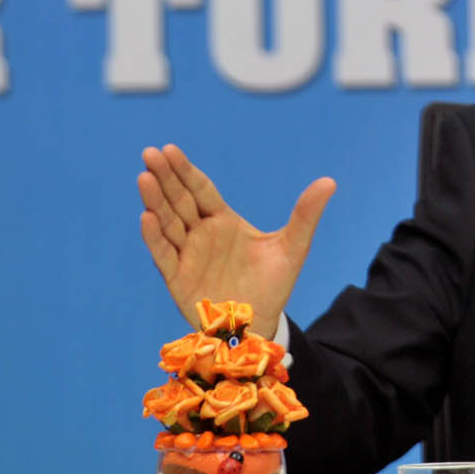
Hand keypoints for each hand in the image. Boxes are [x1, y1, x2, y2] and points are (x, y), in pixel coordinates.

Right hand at [138, 143, 335, 337]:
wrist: (259, 324)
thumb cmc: (272, 284)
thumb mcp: (293, 247)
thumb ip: (306, 215)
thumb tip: (330, 181)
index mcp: (223, 220)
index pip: (201, 189)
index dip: (186, 170)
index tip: (171, 149)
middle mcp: (201, 233)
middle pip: (179, 200)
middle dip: (165, 177)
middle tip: (150, 153)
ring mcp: (187, 254)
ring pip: (167, 223)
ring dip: (155, 201)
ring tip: (144, 178)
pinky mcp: (178, 278)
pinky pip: (163, 254)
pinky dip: (154, 237)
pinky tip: (146, 217)